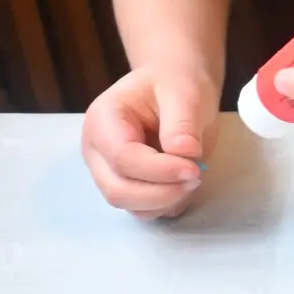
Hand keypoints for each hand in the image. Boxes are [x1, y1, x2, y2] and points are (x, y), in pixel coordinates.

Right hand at [82, 62, 216, 216]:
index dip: (159, 170)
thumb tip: (185, 152)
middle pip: (118, 189)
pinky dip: (166, 205)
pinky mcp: (125, 186)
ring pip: (129, 205)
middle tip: (196, 178)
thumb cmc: (176, 84)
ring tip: (194, 177)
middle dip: (161, 192)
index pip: (122, 157)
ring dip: (165, 200)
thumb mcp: (185, 92)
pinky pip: (142, 209)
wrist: (175, 86)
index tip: (194, 169)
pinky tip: (184, 185)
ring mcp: (107, 171)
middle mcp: (96, 150)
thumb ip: (182, 122)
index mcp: (103, 119)